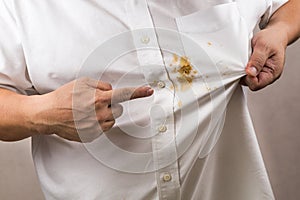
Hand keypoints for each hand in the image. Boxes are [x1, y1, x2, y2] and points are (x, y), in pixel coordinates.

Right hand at [30, 77, 152, 141]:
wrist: (48, 114)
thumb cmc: (64, 97)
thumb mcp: (82, 83)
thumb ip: (101, 86)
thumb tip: (111, 91)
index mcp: (99, 98)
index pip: (124, 94)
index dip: (138, 92)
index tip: (149, 91)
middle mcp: (100, 114)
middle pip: (118, 110)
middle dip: (111, 106)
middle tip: (95, 104)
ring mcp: (96, 127)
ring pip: (112, 120)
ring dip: (105, 115)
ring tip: (88, 112)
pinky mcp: (92, 136)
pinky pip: (103, 129)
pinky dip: (97, 124)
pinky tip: (84, 120)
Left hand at [241, 26, 287, 90]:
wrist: (274, 34)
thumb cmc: (273, 39)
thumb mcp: (264, 46)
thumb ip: (257, 60)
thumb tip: (250, 72)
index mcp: (272, 73)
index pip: (257, 84)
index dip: (249, 78)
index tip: (246, 68)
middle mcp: (266, 75)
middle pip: (250, 83)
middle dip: (245, 74)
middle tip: (246, 61)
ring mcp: (259, 73)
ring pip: (246, 78)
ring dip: (243, 70)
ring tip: (247, 59)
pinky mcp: (254, 69)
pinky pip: (244, 73)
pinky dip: (242, 67)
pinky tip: (245, 60)